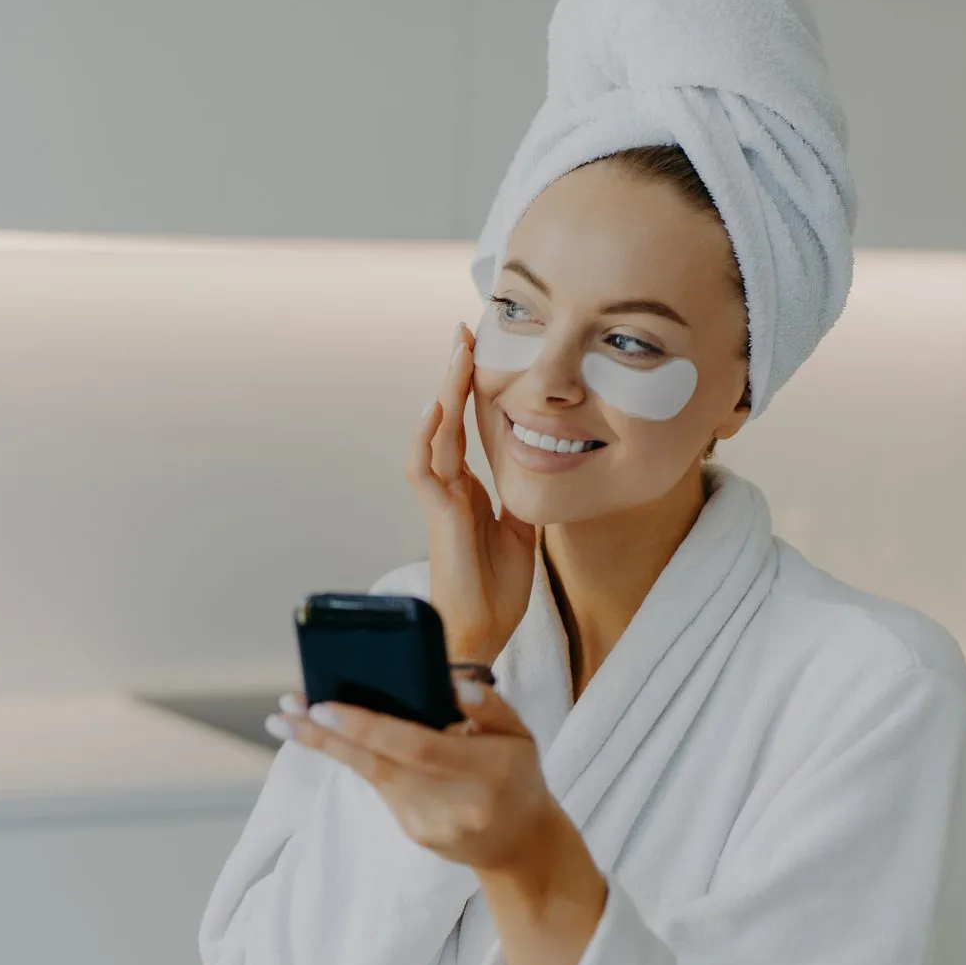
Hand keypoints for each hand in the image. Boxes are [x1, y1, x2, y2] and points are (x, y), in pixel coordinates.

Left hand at [269, 683, 566, 873]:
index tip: (323, 706)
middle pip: (380, 766)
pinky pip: (381, 788)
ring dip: (327, 746)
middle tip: (283, 713)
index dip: (368, 728)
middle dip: (325, 738)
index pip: (418, 747)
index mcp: (490, 770)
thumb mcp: (519, 732)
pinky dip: (358, 760)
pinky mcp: (414, 834)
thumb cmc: (516, 774)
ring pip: (372, 776)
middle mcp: (458, 802)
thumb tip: (449, 684)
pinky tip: (332, 737)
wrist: (520, 845)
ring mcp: (432, 824)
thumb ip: (488, 703)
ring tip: (288, 718)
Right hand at [408, 324, 538, 665]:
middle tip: (464, 333)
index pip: (467, 429)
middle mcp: (449, 488)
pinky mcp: (438, 515)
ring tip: (456, 354)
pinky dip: (428, 437)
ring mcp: (440, 499)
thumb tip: (541, 469)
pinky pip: (424, 468)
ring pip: (435, 433)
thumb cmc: (496, 591)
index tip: (478, 352)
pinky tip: (437, 408)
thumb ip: (521, 498)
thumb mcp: (522, 532)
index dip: (471, 391)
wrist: (480, 631)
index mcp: (468, 491)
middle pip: (448, 419)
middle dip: (455, 375)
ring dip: (444, 393)